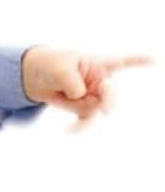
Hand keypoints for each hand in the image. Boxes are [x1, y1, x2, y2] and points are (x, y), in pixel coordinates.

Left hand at [21, 46, 152, 125]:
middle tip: (107, 110)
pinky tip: (67, 131)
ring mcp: (93, 95)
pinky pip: (86, 120)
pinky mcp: (84, 107)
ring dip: (76, 106)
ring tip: (61, 94)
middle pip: (110, 93)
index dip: (139, 61)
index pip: (122, 61)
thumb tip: (81, 95)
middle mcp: (100, 80)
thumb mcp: (59, 68)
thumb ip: (72, 81)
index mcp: (98, 64)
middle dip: (109, 101)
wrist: (38, 78)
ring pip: (93, 108)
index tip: (156, 60)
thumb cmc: (52, 65)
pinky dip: (77, 126)